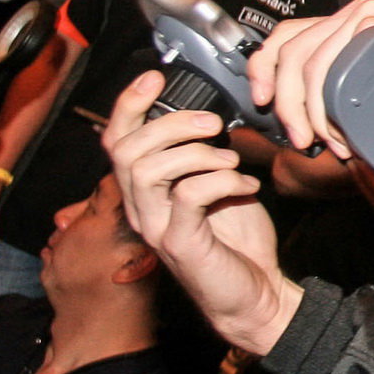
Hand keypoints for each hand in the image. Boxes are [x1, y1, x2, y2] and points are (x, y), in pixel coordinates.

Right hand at [102, 71, 299, 354]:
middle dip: (170, 124)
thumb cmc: (237, 241)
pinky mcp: (181, 243)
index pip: (117, 139)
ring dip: (194, 152)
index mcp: (145, 190)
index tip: (156, 78)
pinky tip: (245, 183)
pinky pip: (188, 195)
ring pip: (147, 169)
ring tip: (230, 158)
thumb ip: (204, 154)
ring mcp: (156, 227)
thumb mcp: (218, 184)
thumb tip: (211, 116)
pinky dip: (221, 178)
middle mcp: (141, 208)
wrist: (256, 295)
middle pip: (126, 149)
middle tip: (212, 123)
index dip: (129, 104)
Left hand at [248, 0, 373, 157]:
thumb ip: (350, 94)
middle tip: (298, 139)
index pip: (288, 36)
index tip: (260, 99)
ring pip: (308, 64)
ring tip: (329, 143)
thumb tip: (311, 125)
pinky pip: (332, 68)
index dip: (264, 66)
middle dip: (285, 103)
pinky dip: (328, 107)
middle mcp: (350, 15)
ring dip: (309, 113)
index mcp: (347, 25)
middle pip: (290, 52)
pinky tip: (343, 130)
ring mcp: (362, 18)